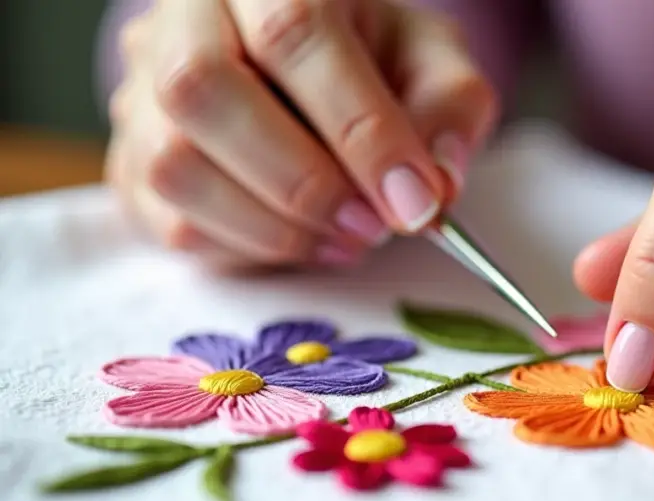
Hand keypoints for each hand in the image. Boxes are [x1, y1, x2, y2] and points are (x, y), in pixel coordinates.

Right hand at [106, 0, 496, 269]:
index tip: (416, 200)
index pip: (295, 32)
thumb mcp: (430, 64)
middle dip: (305, 182)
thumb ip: (447, 109)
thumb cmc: (371, 59)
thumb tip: (434, 186)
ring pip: (174, 164)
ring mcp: (142, 91)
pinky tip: (306, 241)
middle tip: (374, 225)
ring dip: (276, 227)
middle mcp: (184, 19)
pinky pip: (169, 221)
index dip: (360, 129)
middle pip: (204, 89)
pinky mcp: (130, 162)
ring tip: (348, 238)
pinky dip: (249, 249)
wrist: (309, 71)